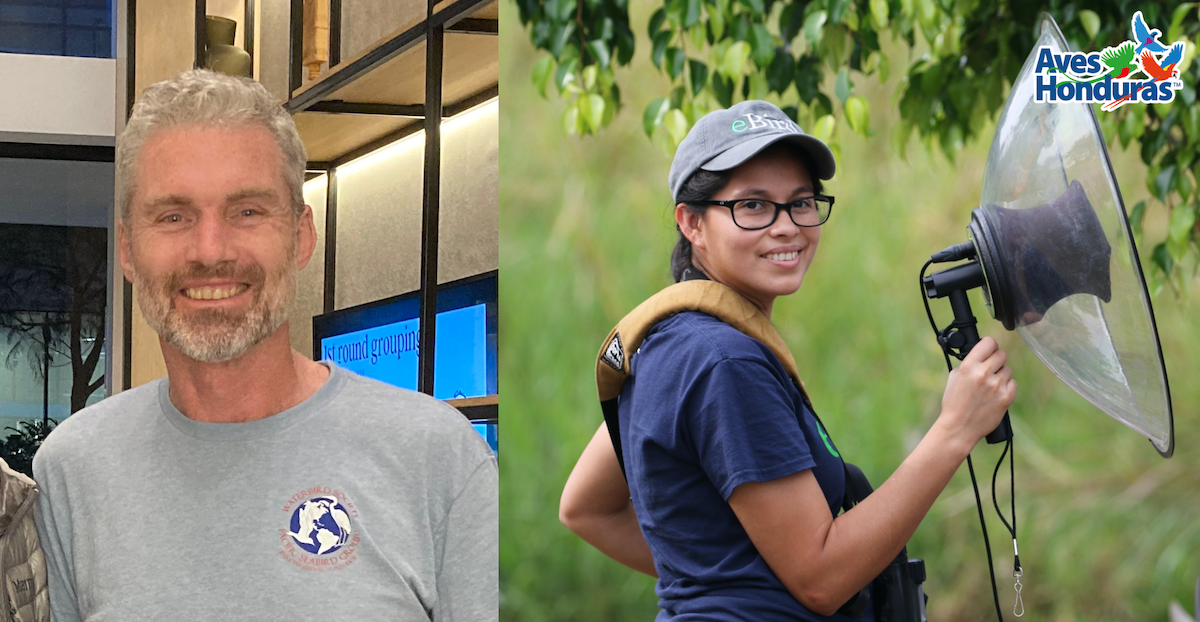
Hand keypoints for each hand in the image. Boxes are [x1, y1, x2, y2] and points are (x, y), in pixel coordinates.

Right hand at [937, 336, 1016, 450]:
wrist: (959, 427)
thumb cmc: (954, 402)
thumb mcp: (955, 377)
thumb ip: (969, 363)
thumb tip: (982, 354)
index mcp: (969, 366)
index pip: (989, 342)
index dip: (989, 346)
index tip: (988, 350)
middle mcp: (984, 374)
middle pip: (1001, 355)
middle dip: (995, 360)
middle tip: (989, 369)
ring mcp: (996, 386)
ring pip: (1007, 370)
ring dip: (1000, 375)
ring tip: (989, 386)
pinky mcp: (1006, 397)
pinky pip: (1012, 383)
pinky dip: (1006, 386)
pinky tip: (995, 393)